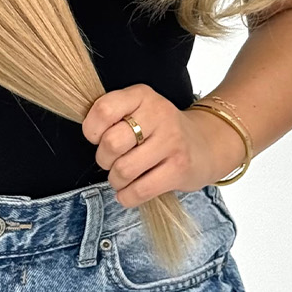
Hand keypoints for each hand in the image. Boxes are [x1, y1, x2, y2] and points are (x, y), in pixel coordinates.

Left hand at [81, 84, 242, 207]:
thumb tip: (87, 132)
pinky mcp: (180, 169)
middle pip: (111, 143)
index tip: (96, 138)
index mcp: (142, 95)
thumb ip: (114, 114)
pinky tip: (128, 192)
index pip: (103, 109)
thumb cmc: (159, 129)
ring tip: (121, 177)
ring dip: (115, 180)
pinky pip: (141, 190)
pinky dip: (127, 196)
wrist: (205, 143)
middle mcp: (159, 114)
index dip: (91, 130)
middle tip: (110, 161)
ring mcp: (172, 142)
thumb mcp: (139, 108)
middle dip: (103, 159)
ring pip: (124, 170)